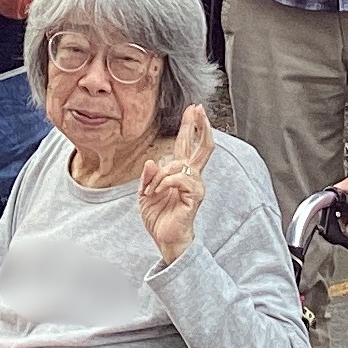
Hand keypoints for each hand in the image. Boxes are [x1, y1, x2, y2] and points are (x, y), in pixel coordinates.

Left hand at [138, 106, 213, 264]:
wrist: (165, 239)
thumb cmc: (159, 217)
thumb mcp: (145, 193)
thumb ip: (148, 176)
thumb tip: (153, 160)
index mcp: (180, 173)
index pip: (188, 145)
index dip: (191, 126)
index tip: (195, 109)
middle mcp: (191, 176)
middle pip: (202, 146)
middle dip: (200, 126)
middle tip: (199, 109)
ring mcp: (195, 186)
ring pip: (180, 164)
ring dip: (160, 174)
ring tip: (151, 190)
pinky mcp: (195, 196)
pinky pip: (178, 179)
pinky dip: (163, 183)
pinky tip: (156, 193)